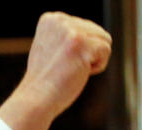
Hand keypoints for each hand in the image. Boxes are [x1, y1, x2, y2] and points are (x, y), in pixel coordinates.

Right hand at [0, 12, 111, 129]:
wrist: (36, 99)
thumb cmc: (45, 80)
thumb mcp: (51, 48)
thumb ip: (66, 36)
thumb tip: (89, 36)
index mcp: (50, 19)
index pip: (85, 27)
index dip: (78, 48)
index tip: (58, 60)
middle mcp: (59, 20)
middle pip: (97, 31)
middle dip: (87, 53)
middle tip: (64, 67)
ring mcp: (70, 31)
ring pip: (104, 40)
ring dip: (92, 59)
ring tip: (70, 69)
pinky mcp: (80, 43)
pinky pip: (106, 51)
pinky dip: (97, 67)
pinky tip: (77, 73)